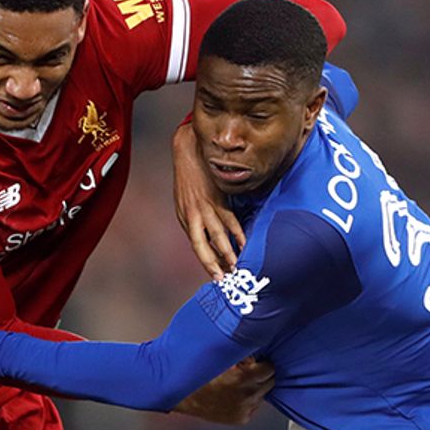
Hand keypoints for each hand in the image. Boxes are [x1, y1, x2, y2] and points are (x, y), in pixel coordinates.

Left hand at [173, 122, 242, 278]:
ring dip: (227, 253)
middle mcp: (192, 216)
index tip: (216, 274)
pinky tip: (244, 243)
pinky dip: (237, 233)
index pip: (197, 245)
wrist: (188, 149)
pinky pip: (229, 219)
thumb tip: (209, 233)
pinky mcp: (217, 198)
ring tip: (236, 266)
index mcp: (184, 217)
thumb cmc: (189, 175)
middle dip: (212, 264)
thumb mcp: (186, 199)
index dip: (206, 261)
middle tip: (222, 279)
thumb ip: (196, 217)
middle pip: (202, 246)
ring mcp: (205, 207)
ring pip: (217, 235)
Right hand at [173, 357, 273, 424]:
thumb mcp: (220, 360)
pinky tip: (233, 396)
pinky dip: (247, 400)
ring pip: (261, 394)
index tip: (258, 362)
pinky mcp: (241, 418)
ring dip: (254, 388)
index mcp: (243, 378)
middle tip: (247, 372)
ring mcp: (245, 409)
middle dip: (261, 375)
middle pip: (269, 382)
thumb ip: (240, 356)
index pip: (270, 368)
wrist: (184, 398)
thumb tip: (253, 354)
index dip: (263, 363)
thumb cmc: (198, 377)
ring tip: (235, 385)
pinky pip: (253, 406)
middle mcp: (247, 395)